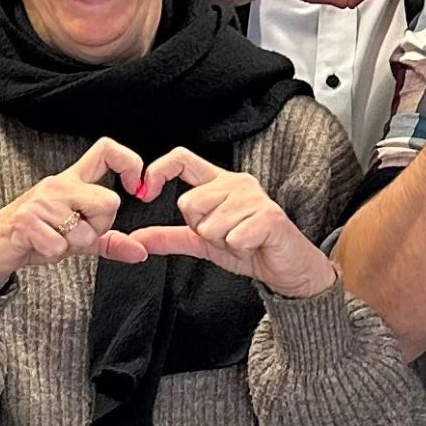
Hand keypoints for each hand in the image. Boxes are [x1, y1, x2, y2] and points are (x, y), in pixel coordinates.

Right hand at [0, 137, 152, 292]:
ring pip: (85, 231)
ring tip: (53, 239)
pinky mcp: (25, 219)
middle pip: (108, 200)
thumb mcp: (77, 238)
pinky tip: (40, 246)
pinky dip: (53, 253)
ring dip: (73, 245)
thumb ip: (109, 241)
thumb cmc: (34, 237)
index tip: (135, 188)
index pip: (107, 150)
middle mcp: (58, 184)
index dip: (130, 163)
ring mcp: (40, 200)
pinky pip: (60, 245)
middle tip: (77, 234)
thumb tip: (141, 251)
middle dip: (99, 227)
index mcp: (72, 181)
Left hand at [127, 148, 336, 298]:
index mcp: (218, 182)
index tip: (146, 193)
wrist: (288, 268)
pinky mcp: (269, 217)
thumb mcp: (202, 242)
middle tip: (224, 235)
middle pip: (189, 203)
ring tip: (241, 241)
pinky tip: (253, 246)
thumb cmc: (249, 248)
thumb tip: (137, 237)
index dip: (158, 171)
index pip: (181, 158)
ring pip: (210, 225)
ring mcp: (254, 197)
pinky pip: (233, 238)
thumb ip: (170, 236)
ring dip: (223, 242)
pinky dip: (239, 250)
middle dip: (201, 229)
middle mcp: (235, 183)